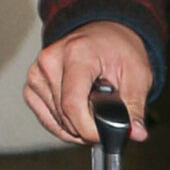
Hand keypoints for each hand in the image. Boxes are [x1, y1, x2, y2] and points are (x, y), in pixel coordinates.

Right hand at [24, 22, 152, 145]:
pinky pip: (45, 118)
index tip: (103, 135)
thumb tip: (136, 132)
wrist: (104, 34)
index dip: (88, 128)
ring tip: (94, 109)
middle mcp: (50, 60)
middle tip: (106, 119)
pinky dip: (63, 124)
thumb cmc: (119, 49)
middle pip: (64, 115)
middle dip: (87, 128)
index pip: (72, 104)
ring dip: (76, 127)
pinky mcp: (32, 84)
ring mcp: (37, 72)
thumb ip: (135, 106)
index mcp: (77, 53)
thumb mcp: (137, 75)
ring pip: (56, 120)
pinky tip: (78, 113)